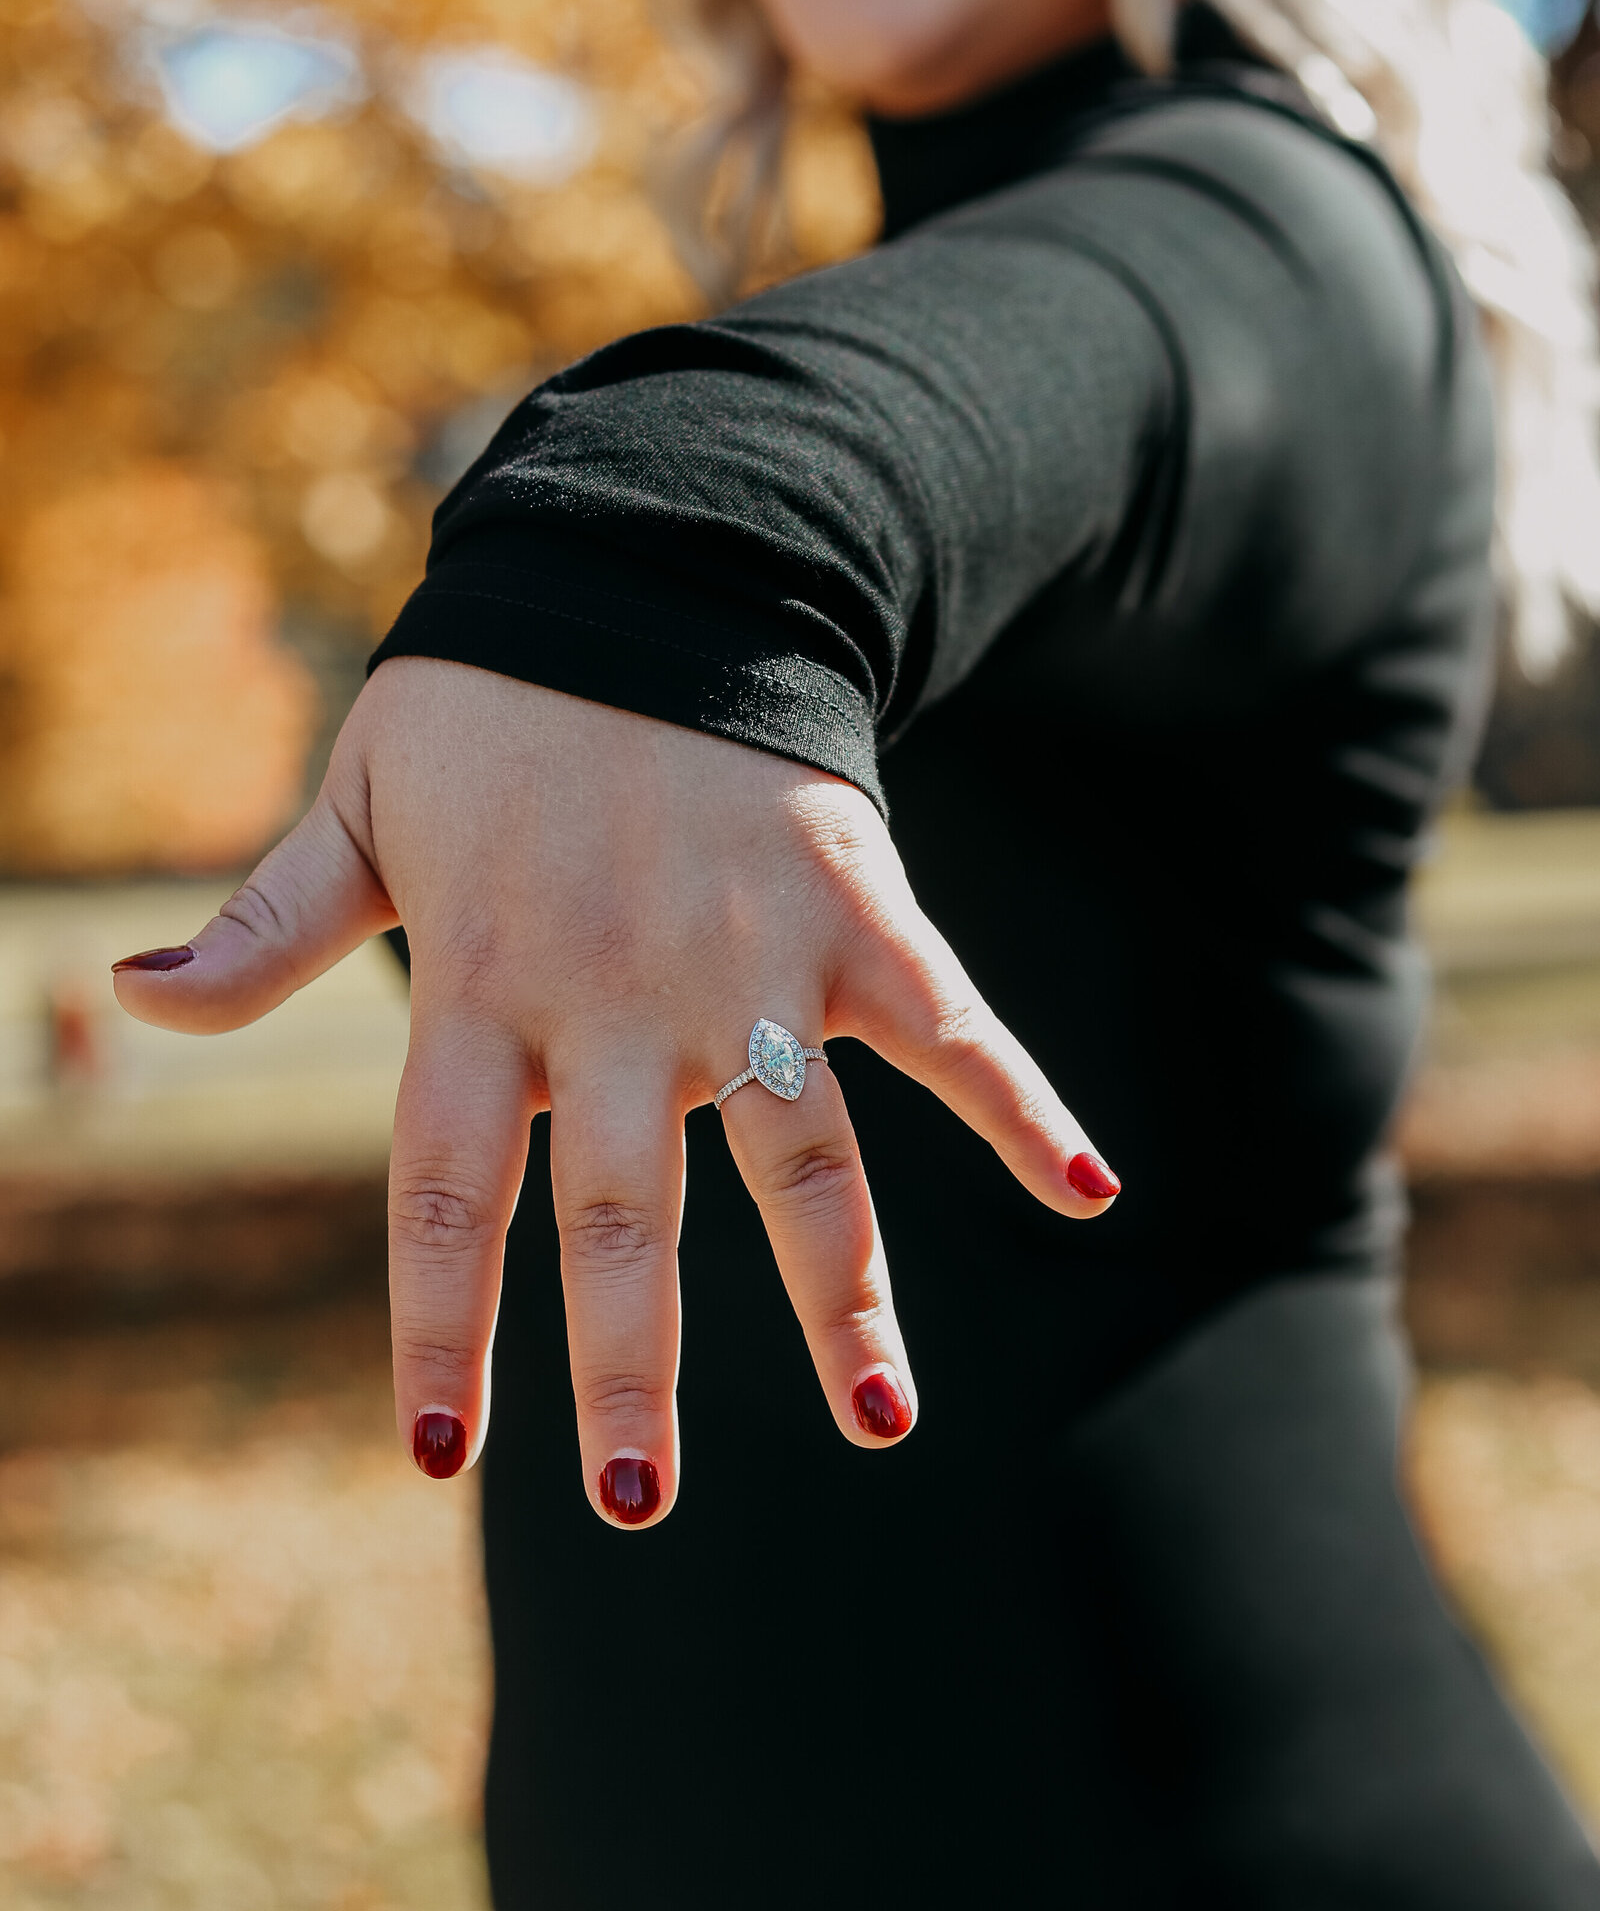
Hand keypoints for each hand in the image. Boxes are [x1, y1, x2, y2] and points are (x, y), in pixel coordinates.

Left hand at [112, 658, 1119, 1525]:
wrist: (650, 569)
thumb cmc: (489, 706)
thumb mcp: (356, 801)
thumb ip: (263, 924)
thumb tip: (124, 1005)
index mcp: (483, 982)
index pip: (448, 1192)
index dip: (442, 1327)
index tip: (439, 1457)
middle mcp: (618, 995)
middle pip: (621, 1210)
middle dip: (632, 1360)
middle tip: (640, 1499)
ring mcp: (750, 960)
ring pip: (799, 1157)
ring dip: (843, 1293)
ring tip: (880, 1424)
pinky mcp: (855, 913)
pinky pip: (949, 1029)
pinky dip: (1025, 1104)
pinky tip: (1094, 1190)